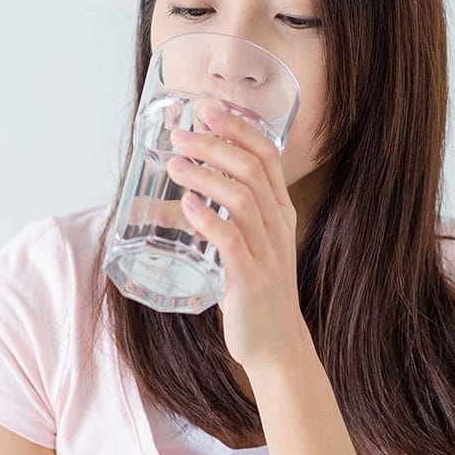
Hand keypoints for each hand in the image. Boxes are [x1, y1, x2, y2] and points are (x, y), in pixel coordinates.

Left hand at [165, 105, 312, 370]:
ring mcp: (266, 252)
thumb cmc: (257, 292)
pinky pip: (231, 242)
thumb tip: (180, 196)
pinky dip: (208, 219)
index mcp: (280, 212)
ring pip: (241, 198)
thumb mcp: (250, 246)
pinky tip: (187, 205)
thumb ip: (223, 219)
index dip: (239, 128)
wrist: (277, 345)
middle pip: (251, 169)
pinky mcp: (250, 280)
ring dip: (205, 175)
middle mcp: (277, 226)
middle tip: (180, 134)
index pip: (267, 156)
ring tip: (174, 163)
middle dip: (214, 144)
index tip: (209, 109)